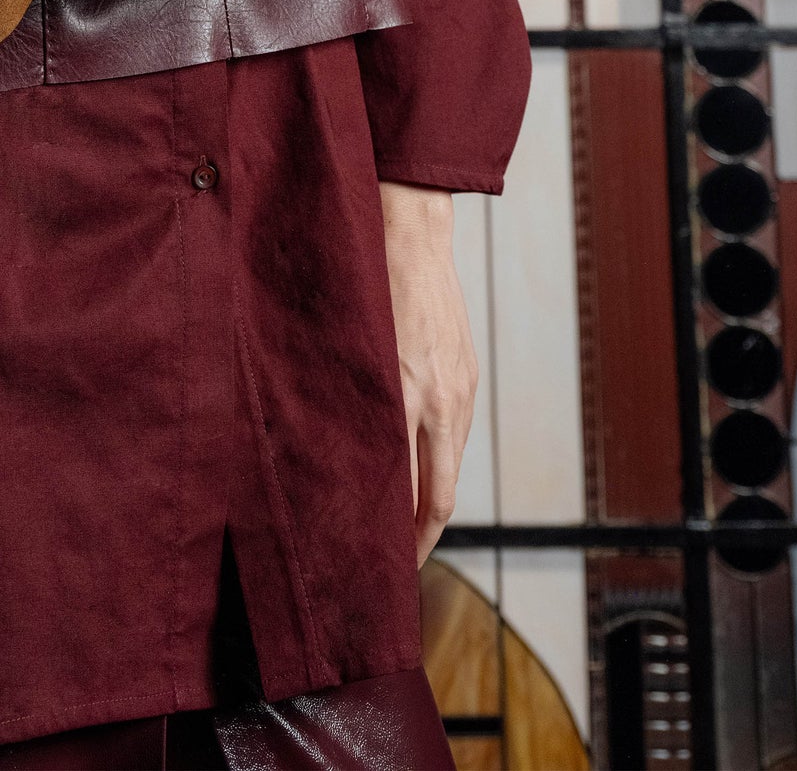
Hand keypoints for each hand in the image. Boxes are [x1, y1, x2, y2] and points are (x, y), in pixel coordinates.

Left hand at [379, 181, 477, 561]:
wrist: (410, 226)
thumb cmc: (362, 279)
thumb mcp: (344, 347)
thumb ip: (342, 404)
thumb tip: (328, 459)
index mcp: (405, 395)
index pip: (410, 494)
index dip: (398, 539)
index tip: (380, 566)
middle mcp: (442, 399)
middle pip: (438, 498)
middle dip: (419, 540)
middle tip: (394, 570)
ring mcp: (461, 387)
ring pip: (450, 468)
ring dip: (430, 503)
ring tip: (402, 531)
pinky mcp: (468, 373)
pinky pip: (456, 436)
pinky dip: (439, 464)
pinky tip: (418, 471)